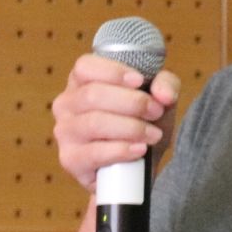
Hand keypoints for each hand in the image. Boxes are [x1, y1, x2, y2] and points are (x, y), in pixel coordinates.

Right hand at [50, 54, 180, 191]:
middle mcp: (66, 103)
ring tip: (153, 134)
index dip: (113, 72)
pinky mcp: (70, 159)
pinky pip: (93, 153)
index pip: (85, 66)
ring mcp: (65, 132)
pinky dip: (121, 150)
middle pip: (93, 95)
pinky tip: (139, 150)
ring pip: (95, 123)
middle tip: (156, 111)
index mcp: (81, 80)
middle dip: (131, 102)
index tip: (140, 81)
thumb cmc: (141, 122)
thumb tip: (164, 95)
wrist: (139, 164)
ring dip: (130, 128)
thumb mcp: (159, 98)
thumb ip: (166, 86)